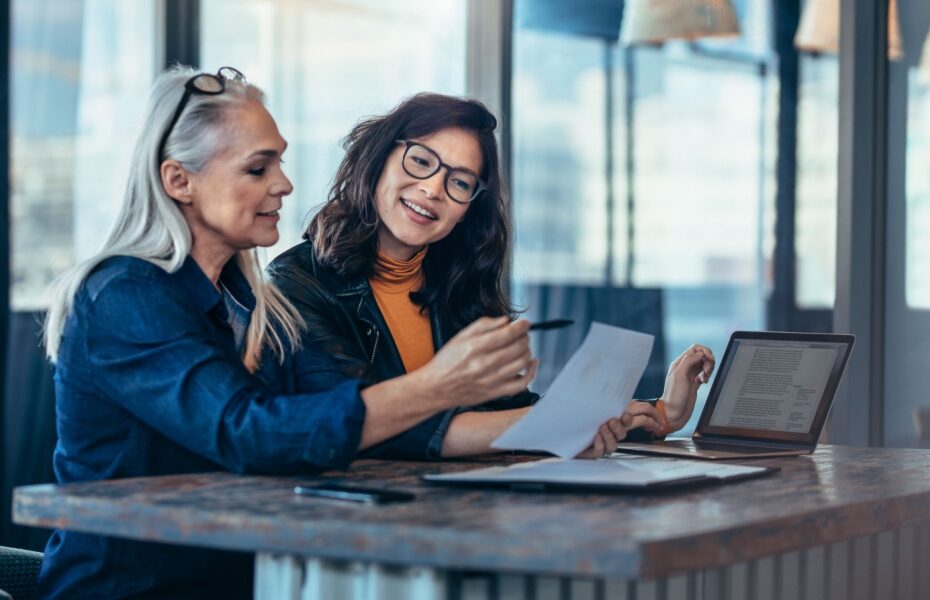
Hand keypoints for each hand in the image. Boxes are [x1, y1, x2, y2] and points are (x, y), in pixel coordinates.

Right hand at [415, 316, 537, 410]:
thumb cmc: (446, 362)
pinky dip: (531, 372)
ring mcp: (491, 380)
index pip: (507, 334)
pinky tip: (531, 363)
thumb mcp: (460, 336)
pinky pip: (521, 383)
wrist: (435, 388)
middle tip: (522, 334)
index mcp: (475, 347)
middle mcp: (484, 364)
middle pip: (518, 347)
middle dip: (524, 337)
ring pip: (522, 363)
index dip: (521, 326)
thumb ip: (484, 325)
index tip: (525, 323)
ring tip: (523, 347)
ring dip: (527, 351)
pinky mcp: (495, 393)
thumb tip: (505, 321)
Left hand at [576, 401, 662, 458]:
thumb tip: (620, 394)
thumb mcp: (597, 403)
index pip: (640, 418)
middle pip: (625, 431)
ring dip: (610, 434)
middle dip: (622, 425)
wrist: (564, 430)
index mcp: (618, 418)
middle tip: (613, 420)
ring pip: (615, 443)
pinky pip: (601, 451)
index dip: (652, 420)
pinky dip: (600, 443)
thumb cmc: (581, 416)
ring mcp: (604, 442)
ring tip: (602, 427)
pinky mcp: (594, 451)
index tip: (656, 424)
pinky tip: (595, 437)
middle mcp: (613, 432)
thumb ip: (611, 399)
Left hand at [660, 344, 715, 429]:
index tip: (709, 360)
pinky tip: (703, 382)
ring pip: (704, 364)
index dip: (705, 352)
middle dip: (708, 361)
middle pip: (701, 355)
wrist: (673, 413)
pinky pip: (704, 373)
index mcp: (679, 363)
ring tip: (704, 378)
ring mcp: (690, 375)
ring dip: (708, 369)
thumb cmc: (673, 397)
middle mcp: (685, 368)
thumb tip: (700, 353)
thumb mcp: (679, 376)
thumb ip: (689, 362)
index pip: (695, 349)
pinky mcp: (694, 383)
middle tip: (706, 372)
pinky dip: (707, 376)